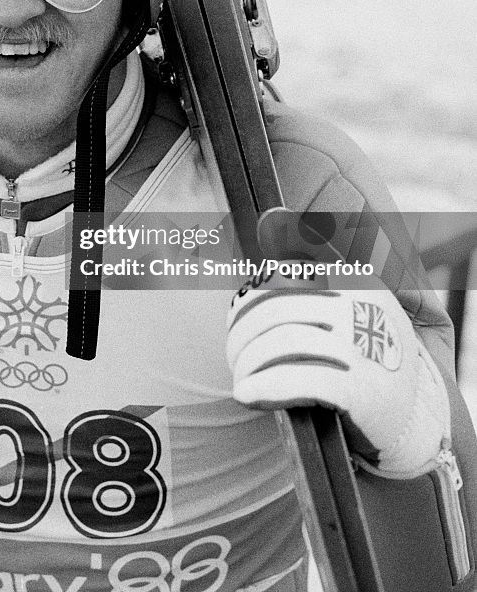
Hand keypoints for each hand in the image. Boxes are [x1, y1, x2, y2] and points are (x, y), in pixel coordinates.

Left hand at [226, 282, 449, 475]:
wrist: (416, 422)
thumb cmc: (371, 360)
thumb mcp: (355, 305)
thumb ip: (315, 270)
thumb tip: (266, 231)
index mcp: (358, 279)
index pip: (283, 274)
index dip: (250, 300)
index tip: (238, 320)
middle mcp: (362, 305)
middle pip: (273, 308)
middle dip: (242, 335)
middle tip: (237, 357)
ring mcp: (363, 345)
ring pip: (279, 342)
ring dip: (247, 363)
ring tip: (243, 379)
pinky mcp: (361, 389)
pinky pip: (297, 379)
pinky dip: (264, 386)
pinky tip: (248, 394)